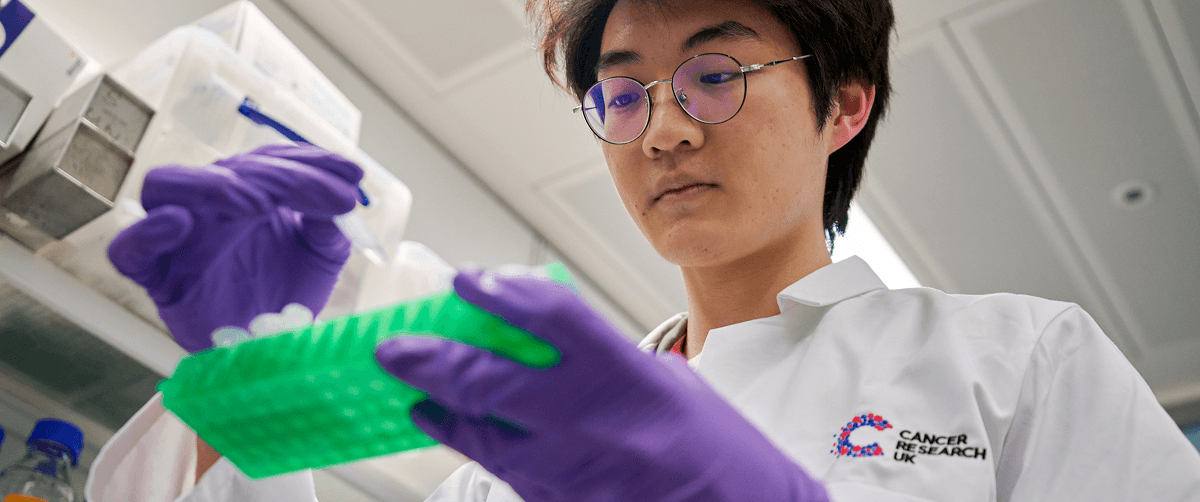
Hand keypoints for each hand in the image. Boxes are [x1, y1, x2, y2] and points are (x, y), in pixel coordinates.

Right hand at [108, 144, 362, 352]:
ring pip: (166, 184)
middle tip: (331, 201)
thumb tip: (343, 197)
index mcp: (246, 192)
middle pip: (227, 168)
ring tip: (261, 205)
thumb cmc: (286, 293)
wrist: (266, 349)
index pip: (270, 160)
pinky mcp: (154, 277)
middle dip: (283, 177)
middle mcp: (208, 206)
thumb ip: (330, 224)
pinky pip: (128, 250)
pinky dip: (147, 232)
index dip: (310, 161)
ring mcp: (176, 238)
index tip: (354, 176)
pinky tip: (179, 222)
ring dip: (214, 186)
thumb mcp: (321, 255)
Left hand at [374, 269, 828, 501]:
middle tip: (396, 346)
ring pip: (480, 432)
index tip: (467, 279)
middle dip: (432, 359)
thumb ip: (599, 357)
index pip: (549, 317)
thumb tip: (534, 334)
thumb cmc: (714, 448)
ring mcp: (570, 471)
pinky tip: (446, 426)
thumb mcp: (664, 382)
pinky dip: (466, 442)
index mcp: (626, 377)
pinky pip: (501, 469)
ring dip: (438, 405)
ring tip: (412, 387)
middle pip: (490, 378)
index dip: (500, 293)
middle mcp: (590, 422)